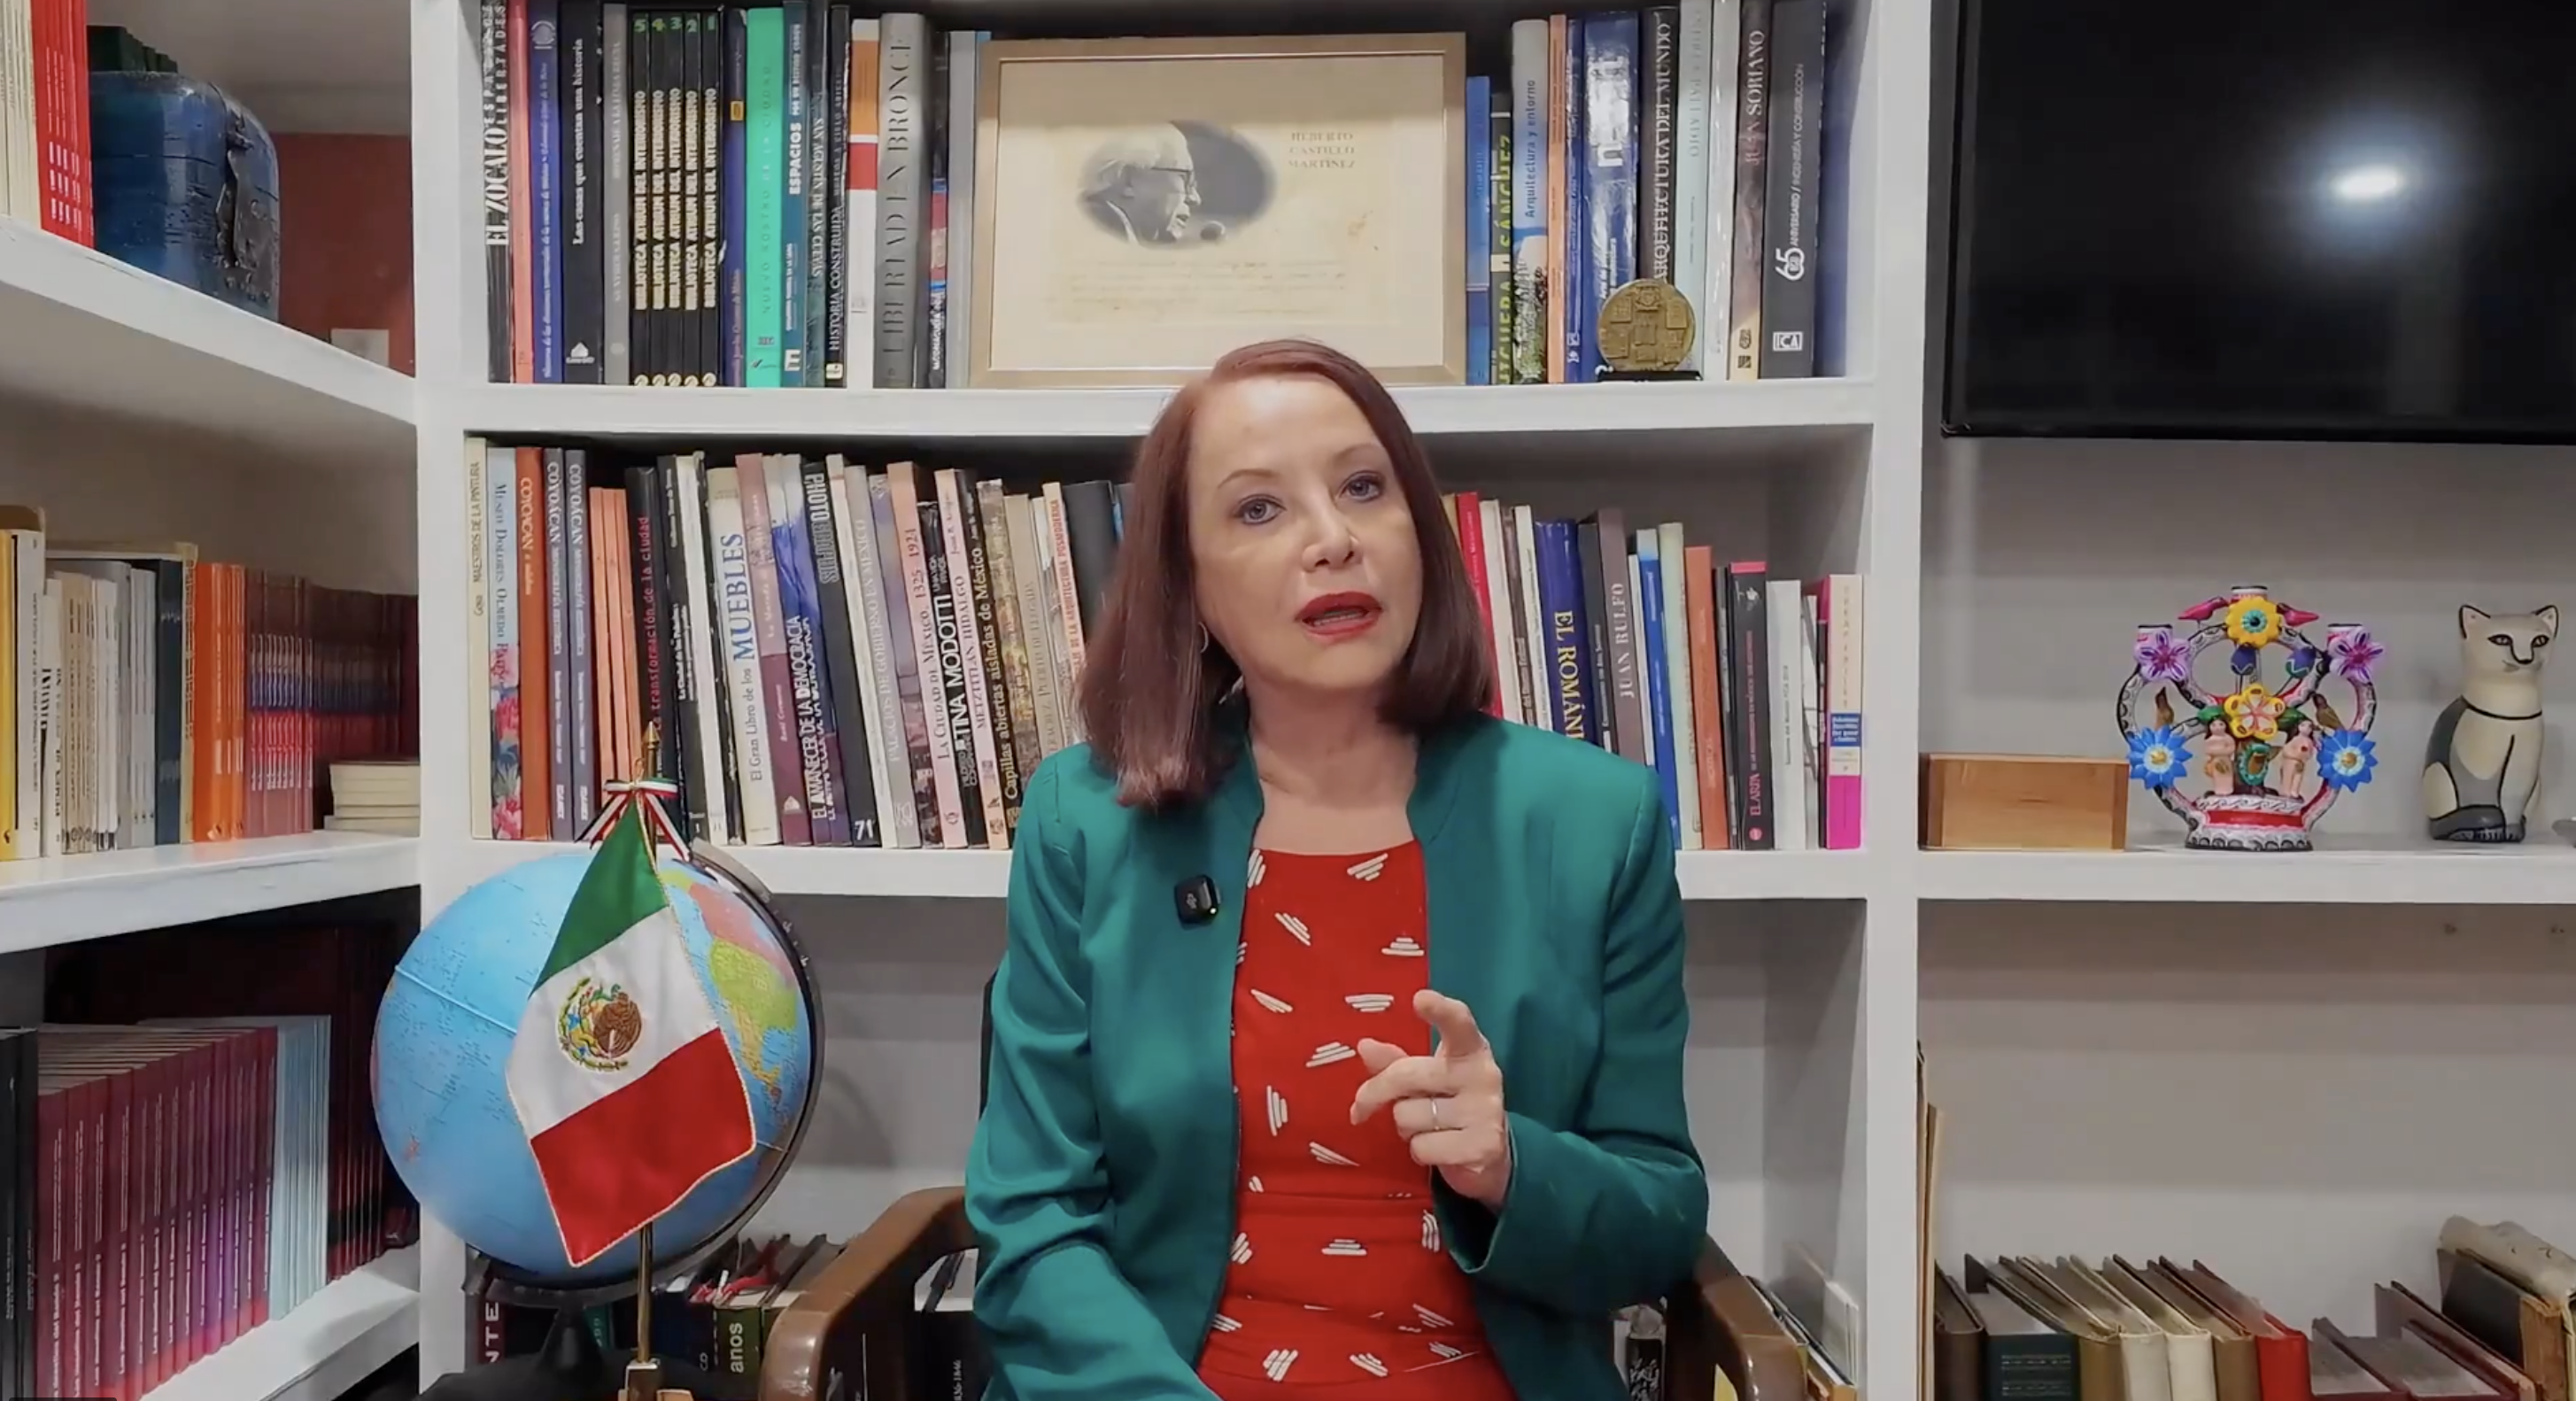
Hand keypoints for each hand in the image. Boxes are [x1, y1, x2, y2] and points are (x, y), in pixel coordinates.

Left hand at [1349, 990, 1510, 1207]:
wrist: (1492, 1155)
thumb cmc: (1451, 1105)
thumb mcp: (1427, 1078)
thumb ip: (1396, 1062)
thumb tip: (1364, 1046)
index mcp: (1470, 1049)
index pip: (1458, 1023)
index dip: (1440, 1010)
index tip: (1420, 999)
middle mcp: (1483, 1075)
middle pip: (1406, 1075)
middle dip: (1376, 1093)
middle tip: (1362, 1107)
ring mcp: (1485, 1111)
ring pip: (1407, 1117)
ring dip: (1406, 1128)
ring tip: (1428, 1128)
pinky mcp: (1482, 1147)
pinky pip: (1420, 1147)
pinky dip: (1420, 1152)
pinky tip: (1440, 1149)